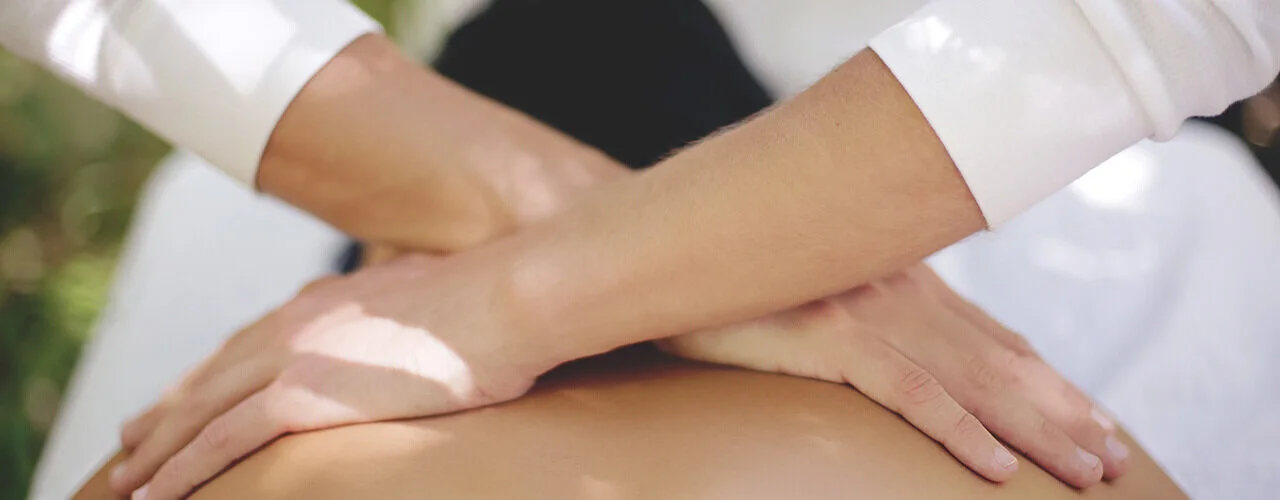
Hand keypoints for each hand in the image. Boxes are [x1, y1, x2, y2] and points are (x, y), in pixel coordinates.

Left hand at [108, 255, 551, 499]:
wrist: (504, 298)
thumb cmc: (494, 305)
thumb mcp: (441, 298)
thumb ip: (409, 314)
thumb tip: (426, 327)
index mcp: (331, 301)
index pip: (255, 341)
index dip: (216, 371)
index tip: (192, 390)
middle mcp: (299, 323)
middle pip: (215, 371)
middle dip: (169, 407)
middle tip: (131, 435)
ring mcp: (295, 357)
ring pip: (202, 409)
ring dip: (159, 445)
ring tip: (128, 475)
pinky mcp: (300, 395)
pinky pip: (221, 439)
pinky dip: (181, 466)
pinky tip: (157, 489)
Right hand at [658, 263, 1128, 487]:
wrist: (666, 246)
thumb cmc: (737, 277)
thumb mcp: (818, 290)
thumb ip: (871, 312)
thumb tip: (904, 349)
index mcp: (903, 280)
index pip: (994, 337)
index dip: (1050, 381)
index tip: (1095, 416)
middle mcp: (899, 290)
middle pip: (1001, 360)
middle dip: (1063, 412)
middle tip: (1111, 458)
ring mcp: (867, 309)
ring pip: (974, 379)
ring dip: (1035, 429)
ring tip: (1084, 471)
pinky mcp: (829, 334)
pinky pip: (909, 390)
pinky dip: (959, 429)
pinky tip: (995, 469)